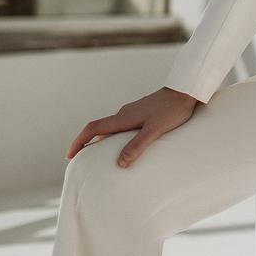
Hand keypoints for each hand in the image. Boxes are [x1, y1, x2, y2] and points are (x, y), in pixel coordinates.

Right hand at [65, 86, 199, 168]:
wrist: (186, 91)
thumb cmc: (172, 110)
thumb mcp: (154, 130)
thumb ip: (137, 146)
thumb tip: (119, 164)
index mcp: (123, 117)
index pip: (93, 128)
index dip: (79, 141)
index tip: (69, 155)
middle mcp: (124, 113)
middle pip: (100, 129)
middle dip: (88, 144)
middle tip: (83, 162)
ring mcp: (133, 112)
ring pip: (112, 128)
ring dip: (103, 142)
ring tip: (102, 159)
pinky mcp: (143, 112)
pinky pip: (124, 127)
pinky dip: (117, 138)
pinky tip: (126, 147)